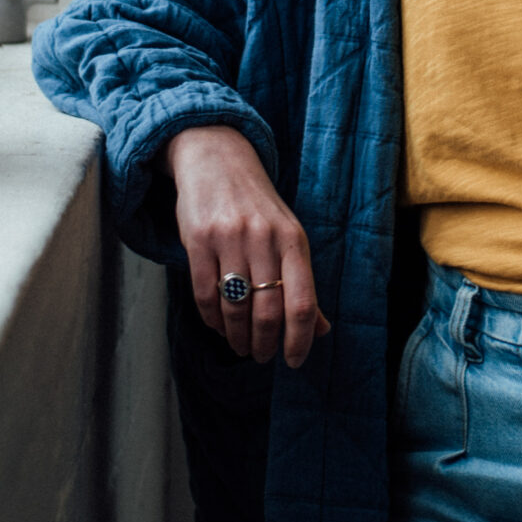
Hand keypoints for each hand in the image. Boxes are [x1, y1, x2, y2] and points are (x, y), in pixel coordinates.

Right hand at [163, 124, 330, 365]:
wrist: (218, 160)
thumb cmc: (258, 207)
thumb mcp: (289, 238)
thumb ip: (302, 283)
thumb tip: (322, 330)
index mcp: (294, 241)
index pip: (303, 302)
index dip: (300, 339)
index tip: (293, 361)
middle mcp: (264, 239)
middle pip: (268, 310)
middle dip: (266, 343)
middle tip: (262, 356)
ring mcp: (230, 238)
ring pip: (235, 306)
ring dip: (238, 336)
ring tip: (241, 346)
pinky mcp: (198, 239)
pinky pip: (205, 293)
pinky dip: (212, 319)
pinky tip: (218, 326)